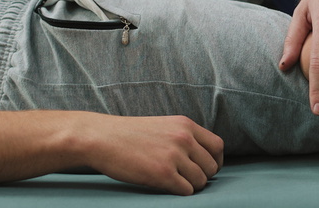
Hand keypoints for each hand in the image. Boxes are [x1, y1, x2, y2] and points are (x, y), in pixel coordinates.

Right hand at [81, 114, 223, 194]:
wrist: (101, 138)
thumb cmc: (130, 135)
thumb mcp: (164, 126)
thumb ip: (184, 136)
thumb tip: (203, 157)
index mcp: (186, 125)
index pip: (217, 146)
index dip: (214, 161)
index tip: (206, 168)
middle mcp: (184, 138)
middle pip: (211, 166)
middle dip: (203, 176)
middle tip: (188, 179)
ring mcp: (174, 156)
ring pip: (201, 181)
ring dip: (191, 186)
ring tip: (176, 183)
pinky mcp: (162, 174)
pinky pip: (186, 190)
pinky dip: (180, 192)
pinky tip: (167, 187)